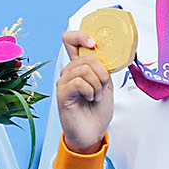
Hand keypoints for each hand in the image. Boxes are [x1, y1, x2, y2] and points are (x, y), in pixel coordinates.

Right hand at [55, 30, 113, 152]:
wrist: (93, 133)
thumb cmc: (97, 111)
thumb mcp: (106, 84)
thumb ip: (102, 68)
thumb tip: (103, 54)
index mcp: (79, 67)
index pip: (70, 40)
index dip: (81, 36)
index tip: (93, 43)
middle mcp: (68, 72)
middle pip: (86, 56)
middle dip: (101, 72)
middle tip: (102, 87)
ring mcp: (63, 82)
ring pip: (84, 69)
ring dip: (97, 85)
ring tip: (95, 96)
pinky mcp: (62, 93)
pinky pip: (79, 82)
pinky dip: (90, 91)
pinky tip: (89, 99)